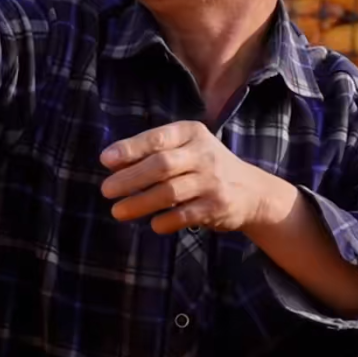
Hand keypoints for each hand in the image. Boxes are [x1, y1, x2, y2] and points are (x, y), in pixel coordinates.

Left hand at [99, 121, 273, 234]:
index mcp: (191, 133)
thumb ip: (153, 152)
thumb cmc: (205, 165)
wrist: (251, 191)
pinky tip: (152, 223)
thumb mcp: (185, 148)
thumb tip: (112, 163)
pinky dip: (165, 221)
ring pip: (170, 192)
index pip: (157, 138)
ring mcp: (212, 181)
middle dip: (130, 178)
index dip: (129, 149)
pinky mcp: (217, 206)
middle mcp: (204, 154)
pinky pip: (185, 215)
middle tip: (106, 190)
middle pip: (161, 165)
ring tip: (118, 211)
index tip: (105, 160)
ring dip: (140, 203)